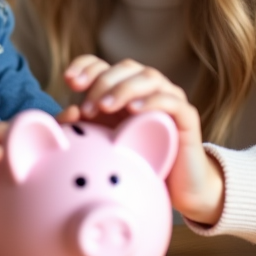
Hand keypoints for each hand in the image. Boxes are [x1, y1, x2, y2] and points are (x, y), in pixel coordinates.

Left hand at [60, 55, 225, 225]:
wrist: (175, 190)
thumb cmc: (135, 164)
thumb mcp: (101, 144)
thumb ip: (81, 129)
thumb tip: (69, 112)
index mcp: (123, 91)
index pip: (104, 65)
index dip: (86, 66)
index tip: (69, 81)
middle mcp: (147, 90)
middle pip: (126, 67)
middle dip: (102, 81)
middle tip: (87, 108)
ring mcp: (169, 100)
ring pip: (149, 77)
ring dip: (123, 89)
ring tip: (105, 107)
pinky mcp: (187, 118)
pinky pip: (172, 101)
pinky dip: (152, 101)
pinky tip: (135, 109)